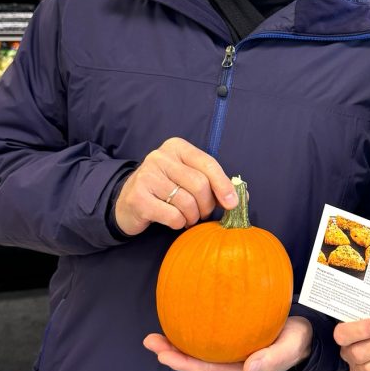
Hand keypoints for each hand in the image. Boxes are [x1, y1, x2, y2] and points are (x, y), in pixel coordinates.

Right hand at [114, 137, 237, 235]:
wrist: (127, 203)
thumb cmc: (165, 190)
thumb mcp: (187, 178)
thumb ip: (213, 183)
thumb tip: (241, 197)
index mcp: (176, 147)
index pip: (208, 164)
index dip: (223, 185)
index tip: (233, 203)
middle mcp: (160, 157)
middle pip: (199, 184)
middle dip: (206, 205)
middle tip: (202, 214)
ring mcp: (146, 176)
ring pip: (187, 202)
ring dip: (192, 217)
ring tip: (187, 217)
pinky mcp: (138, 197)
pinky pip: (173, 216)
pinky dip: (178, 223)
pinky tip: (172, 220)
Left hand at [144, 316, 312, 370]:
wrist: (306, 336)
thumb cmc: (297, 342)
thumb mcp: (289, 348)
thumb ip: (271, 359)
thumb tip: (248, 370)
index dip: (185, 364)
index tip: (164, 355)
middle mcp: (232, 368)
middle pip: (197, 364)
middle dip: (172, 355)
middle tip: (150, 342)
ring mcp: (231, 357)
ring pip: (199, 354)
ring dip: (176, 346)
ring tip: (154, 336)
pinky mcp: (232, 344)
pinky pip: (207, 341)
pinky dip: (191, 334)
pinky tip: (179, 321)